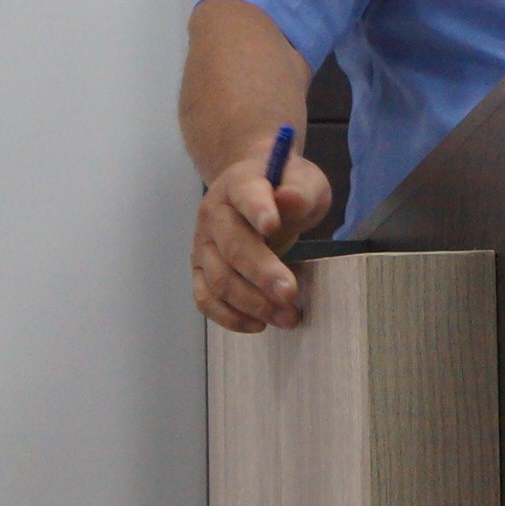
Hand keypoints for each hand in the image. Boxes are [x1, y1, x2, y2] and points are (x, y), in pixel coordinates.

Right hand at [191, 150, 331, 332]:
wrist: (256, 191)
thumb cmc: (285, 188)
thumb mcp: (304, 181)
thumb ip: (301, 191)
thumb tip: (289, 200)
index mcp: (240, 184)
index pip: (246, 195)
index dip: (258, 210)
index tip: (273, 226)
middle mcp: (214, 214)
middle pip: (233, 246)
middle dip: (262, 273)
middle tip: (290, 293)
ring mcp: (203, 244)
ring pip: (220, 279)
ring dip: (252, 303)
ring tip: (287, 317)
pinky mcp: (200, 270)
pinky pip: (205, 298)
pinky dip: (229, 316)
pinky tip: (258, 324)